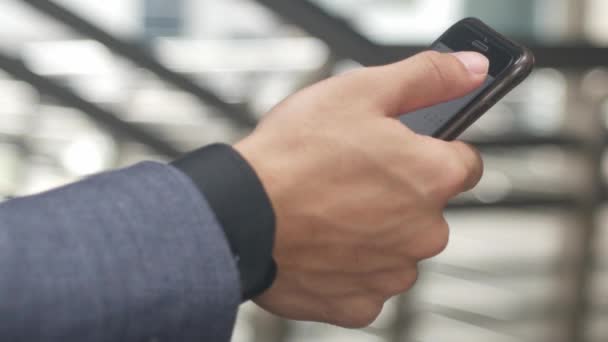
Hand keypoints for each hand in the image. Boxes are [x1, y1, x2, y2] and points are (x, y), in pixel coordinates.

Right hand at [235, 51, 487, 327]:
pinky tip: (322, 244)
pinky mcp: (360, 303)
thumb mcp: (361, 91)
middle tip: (350, 176)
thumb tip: (470, 70)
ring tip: (329, 210)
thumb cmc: (293, 156)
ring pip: (396, 246)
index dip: (433, 150)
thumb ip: (427, 78)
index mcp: (433, 177)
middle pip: (426, 208)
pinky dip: (349, 267)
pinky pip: (367, 282)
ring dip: (373, 232)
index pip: (463, 162)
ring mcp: (392, 272)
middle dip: (397, 193)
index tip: (402, 151)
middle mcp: (424, 232)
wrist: (240, 213)